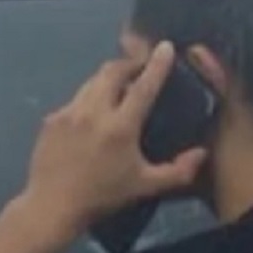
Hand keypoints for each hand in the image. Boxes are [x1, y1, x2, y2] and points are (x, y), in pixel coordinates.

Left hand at [19, 42, 208, 234]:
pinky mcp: (51, 120)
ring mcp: (68, 113)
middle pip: (112, 72)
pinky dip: (88, 99)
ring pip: (91, 82)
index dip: (157, 65)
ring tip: (119, 84)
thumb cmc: (102, 196)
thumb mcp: (145, 187)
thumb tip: (201, 153)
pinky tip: (93, 112)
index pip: (143, 86)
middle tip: (141, 65)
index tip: (164, 47)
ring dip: (108, 78)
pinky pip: (75, 100)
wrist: (52, 205)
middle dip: (129, 63)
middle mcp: (93, 112)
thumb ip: (178, 171)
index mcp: (120, 126)